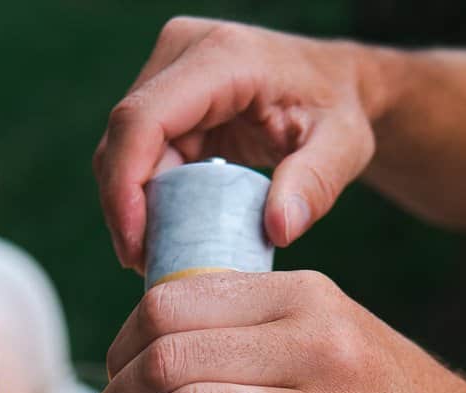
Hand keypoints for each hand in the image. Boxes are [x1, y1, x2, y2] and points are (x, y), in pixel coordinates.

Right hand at [94, 17, 396, 267]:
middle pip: (123, 138)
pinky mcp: (165, 97)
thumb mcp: (343, 147)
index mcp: (223, 58)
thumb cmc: (339, 110)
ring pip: (122, 149)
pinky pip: (137, 154)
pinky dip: (144, 198)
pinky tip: (164, 234)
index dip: (125, 186)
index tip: (135, 248)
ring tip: (158, 257)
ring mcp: (168, 71)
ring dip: (132, 208)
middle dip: (126, 209)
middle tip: (149, 267)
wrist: (335, 84)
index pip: (143, 120)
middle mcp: (183, 52)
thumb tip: (278, 230)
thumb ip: (314, 184)